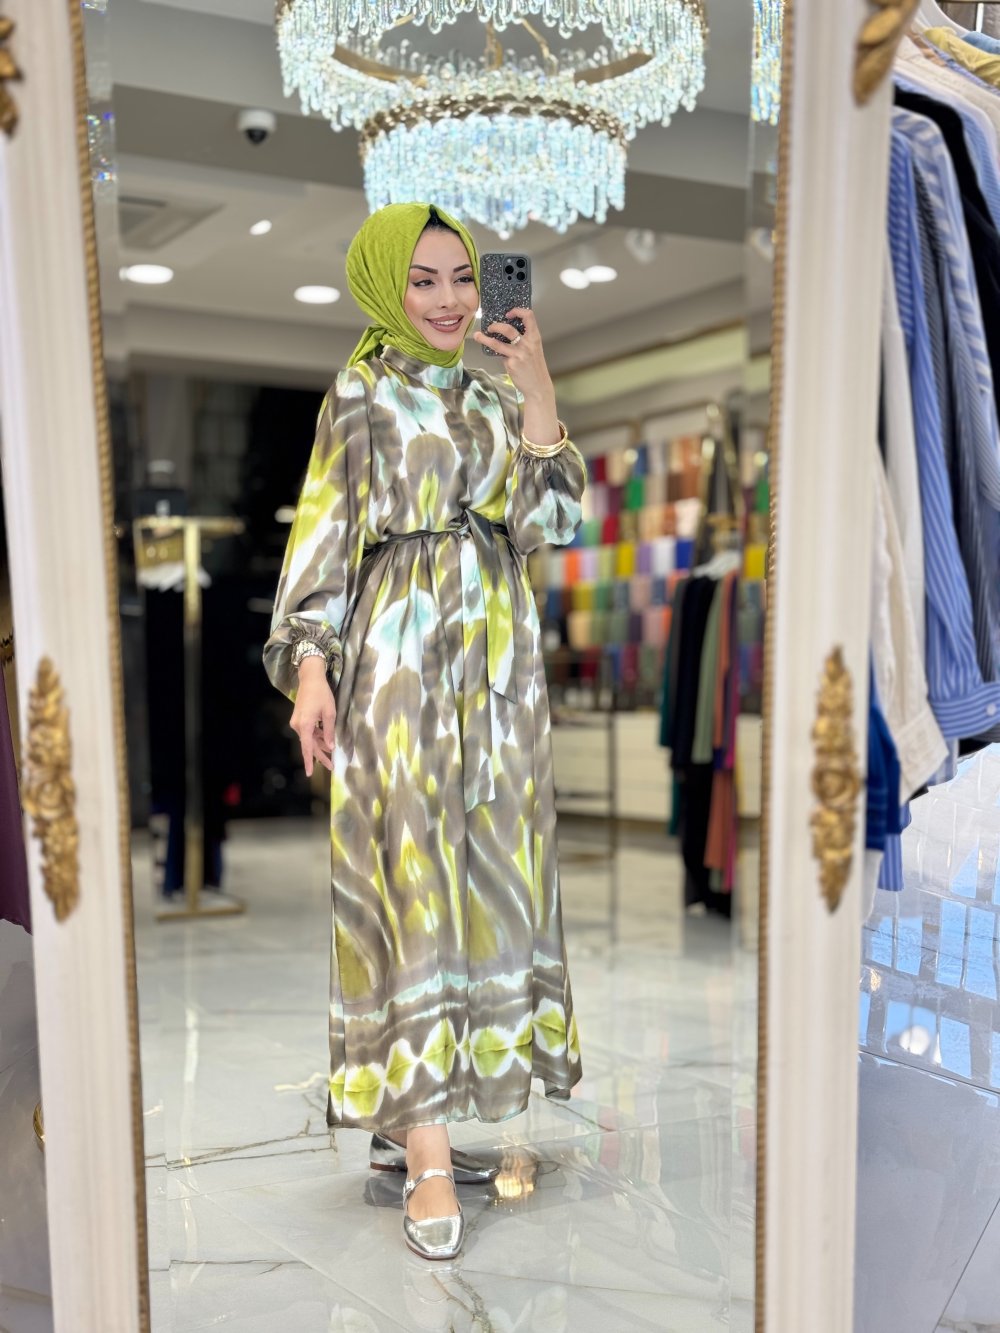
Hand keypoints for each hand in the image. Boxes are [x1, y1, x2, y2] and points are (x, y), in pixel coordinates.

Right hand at [290, 656, 335, 775]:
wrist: (310, 678)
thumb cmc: (322, 694)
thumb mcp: (329, 713)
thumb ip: (328, 731)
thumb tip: (329, 747)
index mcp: (305, 725)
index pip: (307, 748)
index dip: (310, 761)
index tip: (310, 773)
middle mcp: (297, 726)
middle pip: (309, 745)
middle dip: (320, 756)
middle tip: (331, 766)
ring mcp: (296, 722)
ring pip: (309, 739)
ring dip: (319, 746)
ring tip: (331, 755)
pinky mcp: (298, 719)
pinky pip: (308, 732)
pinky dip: (316, 737)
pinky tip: (325, 741)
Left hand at [473, 307, 552, 402]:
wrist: (538, 386)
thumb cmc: (535, 367)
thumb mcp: (534, 349)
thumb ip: (523, 340)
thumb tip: (505, 332)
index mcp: (534, 338)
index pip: (528, 316)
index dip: (517, 311)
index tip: (508, 313)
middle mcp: (526, 344)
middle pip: (507, 329)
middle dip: (495, 326)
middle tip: (490, 327)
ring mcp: (518, 354)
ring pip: (497, 344)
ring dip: (484, 339)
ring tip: (478, 336)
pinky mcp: (511, 364)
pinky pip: (501, 357)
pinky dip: (499, 357)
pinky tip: (503, 360)